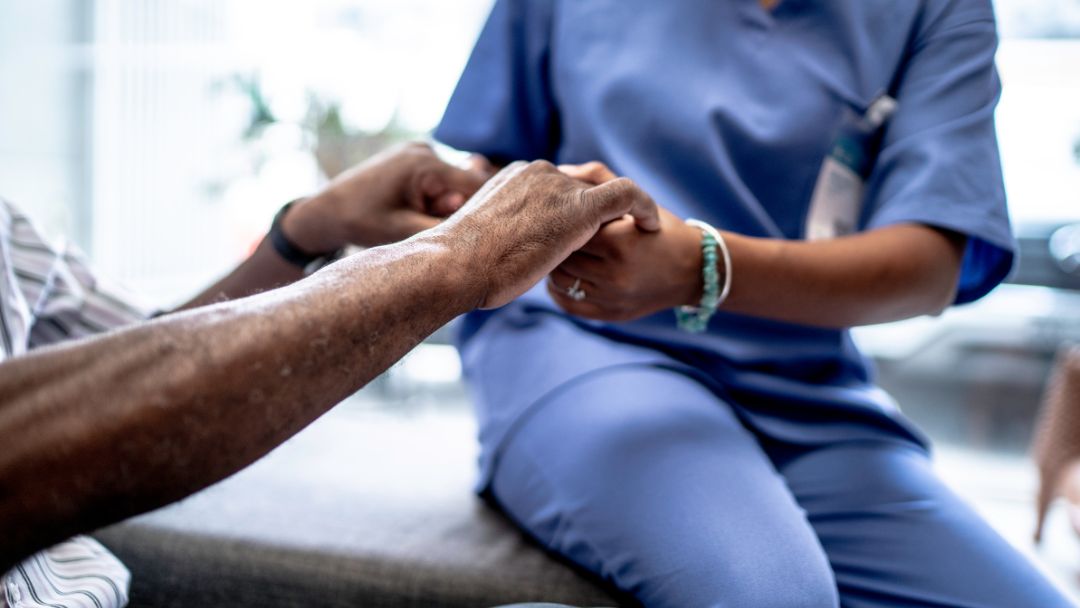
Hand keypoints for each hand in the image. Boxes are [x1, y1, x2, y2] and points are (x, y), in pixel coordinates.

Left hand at [282, 142, 487, 251]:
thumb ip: (446, 226)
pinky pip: (439, 177)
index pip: (477, 184)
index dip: (487, 207)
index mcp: (425, 164)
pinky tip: (414, 207)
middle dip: (458, 207)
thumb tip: (483, 228)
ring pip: (453, 181)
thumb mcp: (406, 232)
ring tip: (418, 215)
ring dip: (445, 202)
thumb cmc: (363, 223)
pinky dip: (435, 195)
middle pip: (466, 183)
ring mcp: (418, 149)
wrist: (327, 210)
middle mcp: (425, 150)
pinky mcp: (413, 155)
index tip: (491, 229)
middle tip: (432, 223)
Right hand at [431, 161, 660, 308]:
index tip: (582, 231)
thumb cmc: (461, 263)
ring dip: (621, 213)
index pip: (557, 185)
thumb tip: (501, 248)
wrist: (456, 264)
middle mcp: (540, 172)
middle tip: (619, 233)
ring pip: (603, 192)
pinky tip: (652, 226)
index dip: (572, 206)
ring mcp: (559, 187)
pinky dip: (643, 206)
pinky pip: (626, 195)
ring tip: (637, 233)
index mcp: (517, 176)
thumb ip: (503, 231)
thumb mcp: (482, 238)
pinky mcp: (579, 207)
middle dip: (599, 209)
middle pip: (582, 185)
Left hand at [547, 162, 704, 321]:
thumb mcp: (637, 200)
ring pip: (560, 281)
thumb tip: (561, 170)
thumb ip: (599, 180)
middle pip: (562, 256)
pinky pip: (568, 303)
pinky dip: (559, 289)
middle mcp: (616, 274)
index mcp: (621, 242)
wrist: (694, 270)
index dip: (563, 219)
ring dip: (555, 265)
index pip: (570, 228)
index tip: (561, 213)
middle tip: (554, 232)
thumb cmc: (661, 229)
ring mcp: (612, 299)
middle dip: (556, 242)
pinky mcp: (610, 315)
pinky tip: (566, 275)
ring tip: (560, 253)